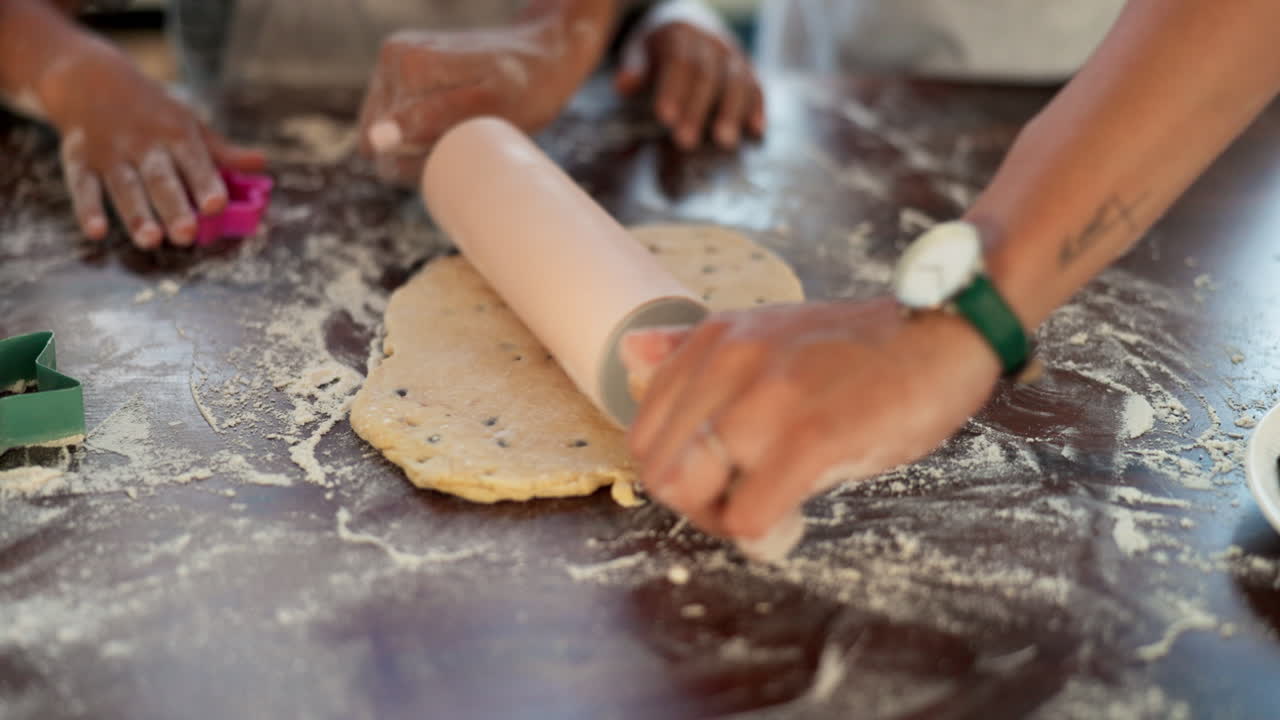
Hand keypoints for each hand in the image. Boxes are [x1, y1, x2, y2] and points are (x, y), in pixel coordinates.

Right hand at [41, 40, 264, 247]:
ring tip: (151, 241)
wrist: (90, 77)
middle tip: (186, 235)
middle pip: (159, 178)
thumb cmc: (153, 112)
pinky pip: (82, 185)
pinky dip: (87, 209)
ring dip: (136, 214)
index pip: (193, 160)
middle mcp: (142, 143)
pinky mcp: (78, 159)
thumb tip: (261, 163)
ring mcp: (109, 152)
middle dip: (172, 206)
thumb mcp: (188, 123)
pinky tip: (97, 232)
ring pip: (124, 186)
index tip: (217, 206)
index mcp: (175, 132)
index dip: (205, 182)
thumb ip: (222, 151)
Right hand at [358, 29, 552, 185]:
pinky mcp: (402, 71)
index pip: (385, 146)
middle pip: (380, 139)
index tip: (463, 145)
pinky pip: (396, 120)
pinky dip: (422, 131)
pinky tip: (452, 121)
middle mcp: (392, 57)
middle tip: (467, 136)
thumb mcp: (489, 108)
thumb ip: (431, 120)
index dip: (422, 161)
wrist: (547, 54)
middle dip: (419, 151)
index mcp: (407, 64)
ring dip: (421, 142)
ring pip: (386, 133)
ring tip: (463, 125)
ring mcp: (394, 62)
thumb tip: (377, 139)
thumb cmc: (527, 88)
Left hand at [615, 0, 763, 149]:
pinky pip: (756, 86)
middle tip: (686, 141)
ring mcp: (732, 55)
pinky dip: (757, 108)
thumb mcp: (641, 54)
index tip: (665, 118)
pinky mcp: (748, 70)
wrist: (691, 27)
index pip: (678, 62)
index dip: (673, 90)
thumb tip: (623, 85)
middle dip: (697, 110)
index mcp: (679, 35)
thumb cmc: (660, 51)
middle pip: (707, 76)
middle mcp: (710, 42)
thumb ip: (636, 71)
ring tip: (724, 142)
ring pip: (736, 81)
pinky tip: (756, 130)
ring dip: (731, 113)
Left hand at [625, 299, 1000, 541]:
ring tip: (769, 515)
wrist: (941, 329)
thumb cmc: (856, 346)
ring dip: (724, 522)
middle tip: (741, 506)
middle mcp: (728, 364)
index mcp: (712, 342)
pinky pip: (747, 515)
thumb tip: (629, 355)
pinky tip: (792, 523)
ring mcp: (768, 400)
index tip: (720, 481)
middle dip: (692, 504)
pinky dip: (760, 537)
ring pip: (689, 493)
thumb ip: (693, 350)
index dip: (675, 473)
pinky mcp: (813, 437)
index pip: (645, 433)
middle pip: (657, 469)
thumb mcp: (763, 330)